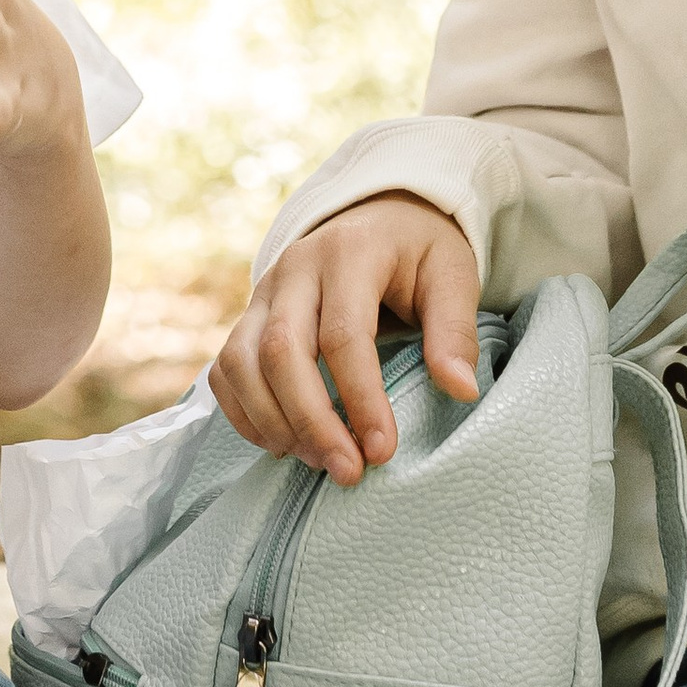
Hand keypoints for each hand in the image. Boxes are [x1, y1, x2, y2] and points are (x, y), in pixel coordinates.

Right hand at [210, 194, 481, 484]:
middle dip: (311, 420)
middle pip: (280, 350)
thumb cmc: (418, 252)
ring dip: (273, 422)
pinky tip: (284, 443)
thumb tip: (461, 391)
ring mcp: (263, 291)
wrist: (379, 214)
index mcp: (349, 252)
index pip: (343, 334)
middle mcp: (295, 267)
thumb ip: (455, 331)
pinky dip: (244, 413)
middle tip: (348, 472)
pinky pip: (225, 370)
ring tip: (318, 462)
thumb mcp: (453, 276)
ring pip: (241, 362)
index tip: (383, 450)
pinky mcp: (248, 316)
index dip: (360, 397)